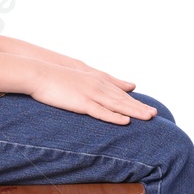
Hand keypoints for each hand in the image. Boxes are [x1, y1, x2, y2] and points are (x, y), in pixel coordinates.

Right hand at [28, 61, 157, 123]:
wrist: (38, 72)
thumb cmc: (55, 76)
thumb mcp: (79, 76)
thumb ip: (93, 81)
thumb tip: (96, 87)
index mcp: (96, 81)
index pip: (119, 94)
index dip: (134, 102)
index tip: (148, 108)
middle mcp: (97, 86)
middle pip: (123, 99)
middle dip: (139, 107)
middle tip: (155, 114)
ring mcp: (91, 94)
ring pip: (117, 105)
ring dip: (134, 112)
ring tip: (149, 117)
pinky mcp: (81, 103)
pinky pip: (101, 112)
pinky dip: (114, 116)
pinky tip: (125, 121)